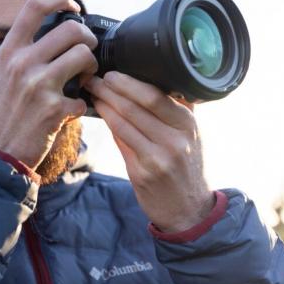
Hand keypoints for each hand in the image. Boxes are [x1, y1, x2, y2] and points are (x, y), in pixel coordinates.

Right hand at [0, 0, 97, 169]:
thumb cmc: (4, 114)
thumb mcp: (2, 76)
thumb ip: (23, 54)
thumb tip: (54, 35)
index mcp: (9, 52)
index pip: (33, 7)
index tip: (73, 5)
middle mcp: (22, 64)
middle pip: (71, 29)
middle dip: (88, 39)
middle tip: (87, 51)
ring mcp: (39, 85)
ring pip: (84, 56)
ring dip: (92, 67)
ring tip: (86, 78)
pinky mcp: (54, 109)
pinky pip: (83, 96)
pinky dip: (81, 104)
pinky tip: (71, 110)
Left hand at [84, 72, 213, 231]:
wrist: (189, 209)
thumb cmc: (186, 166)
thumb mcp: (191, 135)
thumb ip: (175, 111)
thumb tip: (149, 82)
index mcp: (188, 124)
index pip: (155, 96)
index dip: (129, 83)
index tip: (112, 73)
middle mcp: (175, 139)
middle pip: (136, 106)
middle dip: (111, 89)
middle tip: (94, 78)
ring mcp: (158, 157)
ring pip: (124, 122)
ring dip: (104, 104)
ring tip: (92, 92)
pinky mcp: (142, 172)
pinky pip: (120, 141)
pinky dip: (108, 123)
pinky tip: (99, 114)